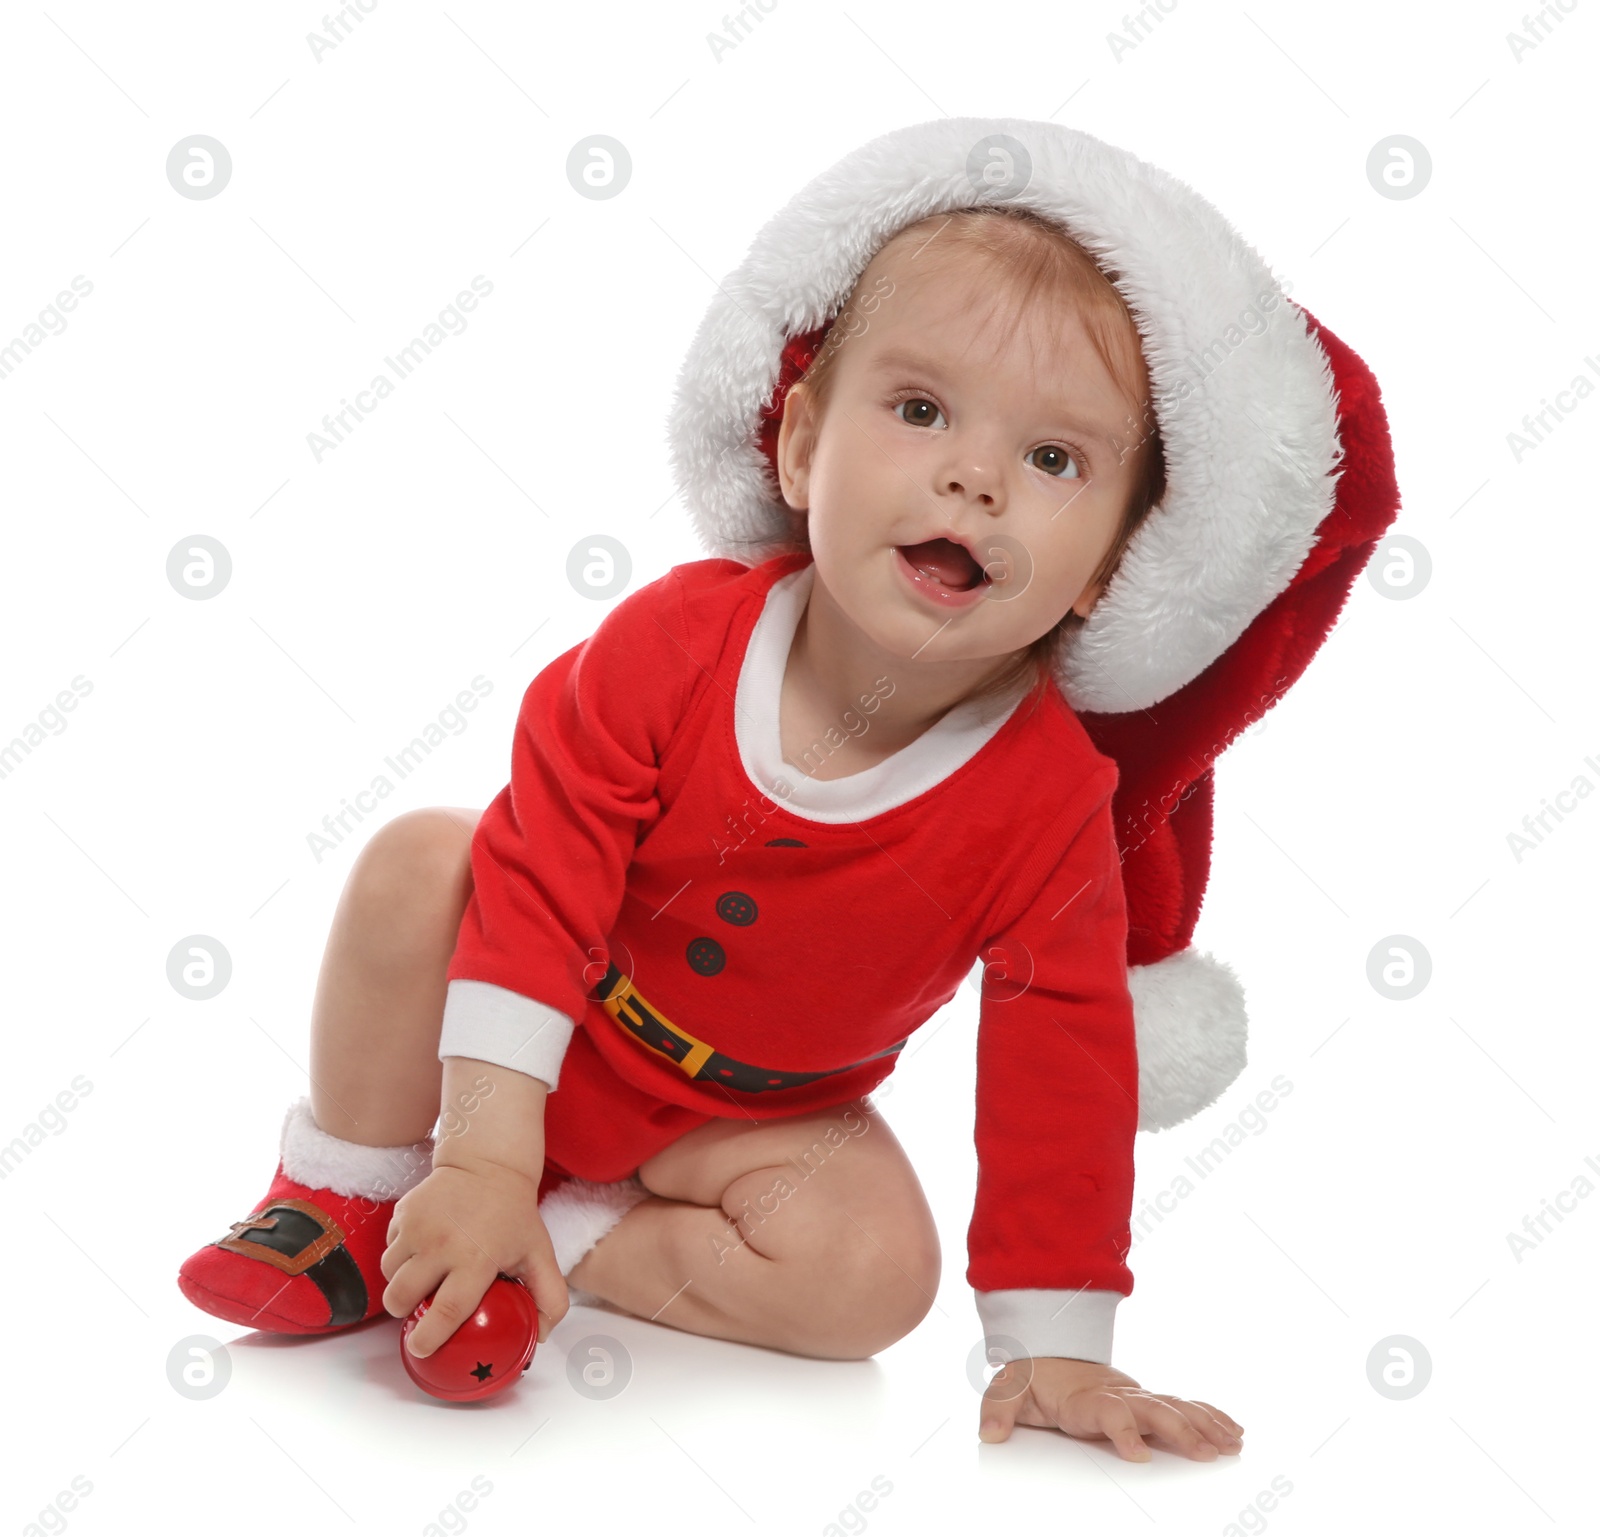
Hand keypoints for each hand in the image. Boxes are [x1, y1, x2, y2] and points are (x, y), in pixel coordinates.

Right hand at [379, 1161, 567, 1357]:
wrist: (488, 1164)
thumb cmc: (514, 1215)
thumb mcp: (540, 1254)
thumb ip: (550, 1297)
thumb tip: (540, 1335)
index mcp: (476, 1259)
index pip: (446, 1311)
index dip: (429, 1337)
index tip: (420, 1348)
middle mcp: (441, 1244)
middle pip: (402, 1297)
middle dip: (404, 1312)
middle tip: (418, 1310)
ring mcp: (417, 1227)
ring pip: (389, 1274)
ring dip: (399, 1284)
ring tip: (420, 1280)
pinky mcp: (403, 1212)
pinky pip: (388, 1248)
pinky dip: (398, 1257)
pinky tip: (420, 1252)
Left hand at [978, 1357, 1243, 1461]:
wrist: (1047, 1346)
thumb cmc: (1031, 1376)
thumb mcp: (1007, 1389)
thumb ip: (999, 1410)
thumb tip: (989, 1434)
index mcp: (1084, 1397)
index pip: (1107, 1411)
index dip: (1122, 1430)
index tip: (1138, 1456)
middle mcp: (1117, 1393)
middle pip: (1152, 1409)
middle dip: (1179, 1431)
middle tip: (1205, 1453)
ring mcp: (1135, 1395)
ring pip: (1175, 1407)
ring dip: (1204, 1425)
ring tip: (1231, 1444)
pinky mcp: (1146, 1400)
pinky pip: (1183, 1405)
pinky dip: (1210, 1416)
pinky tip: (1233, 1432)